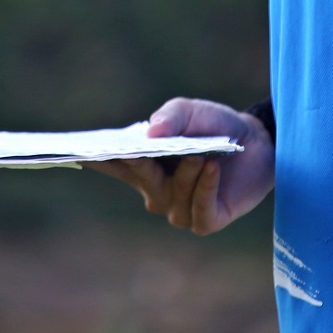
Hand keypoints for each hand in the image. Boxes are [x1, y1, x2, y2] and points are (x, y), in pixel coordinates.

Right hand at [90, 98, 274, 235]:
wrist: (260, 143)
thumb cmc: (215, 126)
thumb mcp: (190, 111)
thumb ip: (170, 117)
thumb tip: (150, 134)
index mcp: (144, 164)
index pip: (110, 164)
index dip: (90, 159)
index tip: (72, 152)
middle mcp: (157, 190)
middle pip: (140, 179)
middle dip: (142, 164)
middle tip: (141, 150)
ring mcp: (180, 208)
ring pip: (171, 196)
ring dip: (185, 174)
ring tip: (200, 154)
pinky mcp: (206, 220)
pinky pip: (198, 210)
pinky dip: (203, 188)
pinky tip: (213, 169)